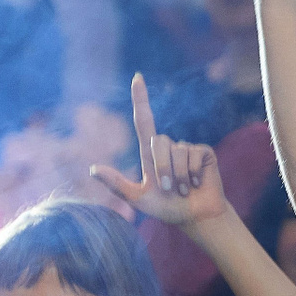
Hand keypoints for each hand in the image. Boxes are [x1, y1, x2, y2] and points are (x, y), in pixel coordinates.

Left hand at [89, 73, 230, 230]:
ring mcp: (187, 149)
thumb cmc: (167, 209)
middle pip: (160, 142)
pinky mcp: (204, 153)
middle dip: (163, 169)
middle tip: (170, 189)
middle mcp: (168, 148)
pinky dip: (193, 173)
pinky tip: (197, 183)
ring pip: (178, 151)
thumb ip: (117, 184)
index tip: (137, 77)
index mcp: (150, 155)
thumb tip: (91, 168)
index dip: (141, 99)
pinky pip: (195, 155)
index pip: (144, 121)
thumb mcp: (138, 199)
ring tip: (185, 189)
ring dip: (180, 176)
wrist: (196, 218)